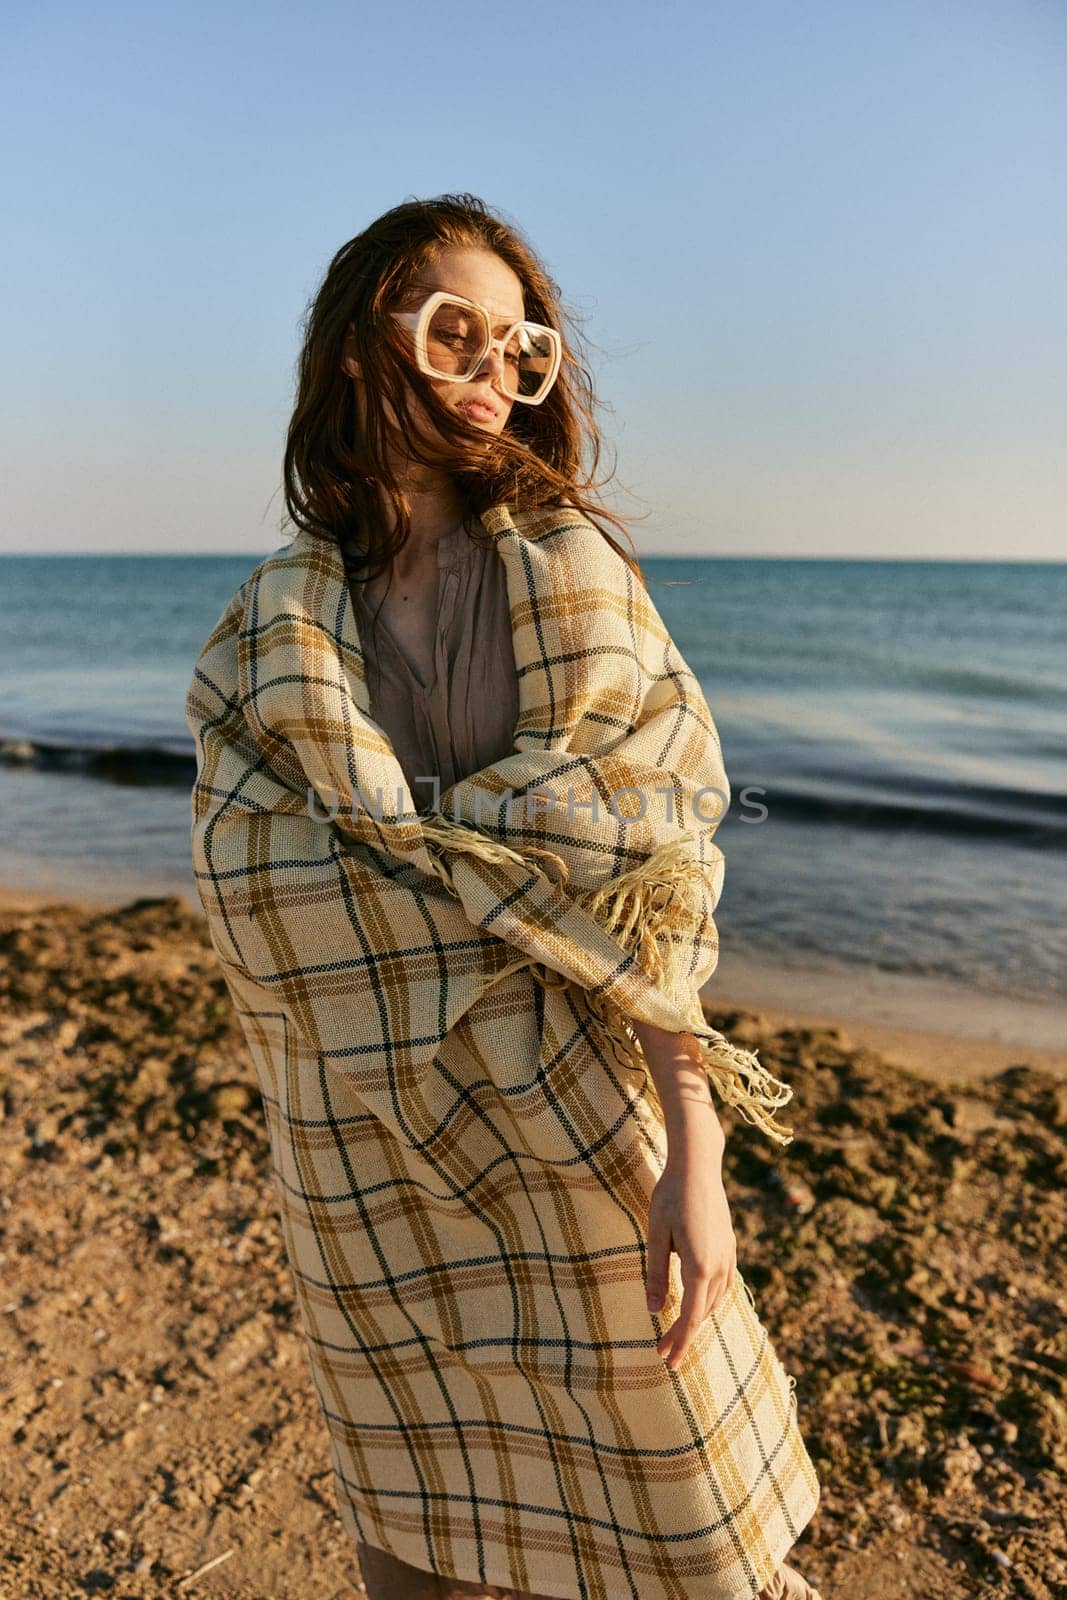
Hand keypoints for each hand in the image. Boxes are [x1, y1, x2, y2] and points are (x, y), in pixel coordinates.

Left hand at [646, 1152, 736, 1371]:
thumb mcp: (656, 1235)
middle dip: (684, 1335)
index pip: (691, 1316)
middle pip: (704, 1313)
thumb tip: (654, 1311)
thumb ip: (656, 1274)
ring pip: (716, 1300)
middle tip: (664, 1354)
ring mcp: (728, 1254)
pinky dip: (712, 1300)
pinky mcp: (729, 1244)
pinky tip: (702, 1302)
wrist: (697, 1165)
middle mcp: (719, 1265)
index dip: (679, 1340)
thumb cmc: (670, 1197)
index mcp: (700, 1266)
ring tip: (679, 1331)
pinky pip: (724, 1284)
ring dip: (699, 1318)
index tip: (666, 1360)